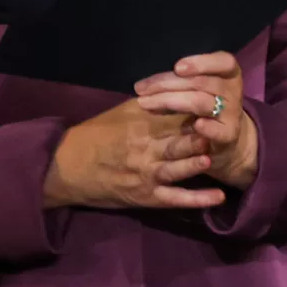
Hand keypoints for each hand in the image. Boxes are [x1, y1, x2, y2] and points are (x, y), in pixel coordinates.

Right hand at [43, 96, 222, 211]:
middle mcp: (145, 149)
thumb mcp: (123, 112)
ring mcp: (146, 174)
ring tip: (212, 157)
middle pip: (178, 141)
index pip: (176, 115)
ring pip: (176, 169)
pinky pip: (174, 199)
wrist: (66, 168)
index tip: (220, 105)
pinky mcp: (146, 196)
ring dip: (193, 163)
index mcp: (142, 125)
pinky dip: (197, 199)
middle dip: (199, 136)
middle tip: (220, 129)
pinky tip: (218, 197)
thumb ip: (153, 102)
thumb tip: (182, 87)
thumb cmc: (97, 135)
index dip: (199, 112)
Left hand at [134, 52, 258, 190]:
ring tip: (145, 103)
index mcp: (229, 75)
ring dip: (170, 101)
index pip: (224, 62)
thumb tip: (147, 84)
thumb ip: (180, 82)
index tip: (177, 67)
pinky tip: (198, 125)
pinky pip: (220, 130)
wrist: (225, 137)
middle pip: (202, 82)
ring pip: (201, 102)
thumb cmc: (204, 106)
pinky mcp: (229, 134)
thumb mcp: (198, 88)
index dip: (202, 63)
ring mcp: (232, 113)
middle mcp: (233, 91)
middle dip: (167, 84)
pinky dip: (209, 127)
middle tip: (140, 89)